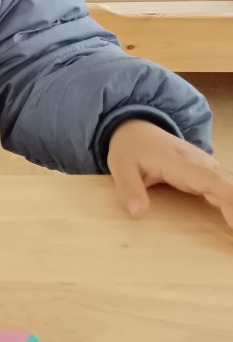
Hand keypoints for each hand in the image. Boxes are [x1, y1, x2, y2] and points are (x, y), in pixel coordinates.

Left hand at [107, 119, 232, 227]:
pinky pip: (225, 186)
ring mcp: (205, 166)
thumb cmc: (130, 149)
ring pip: (229, 184)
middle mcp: (198, 163)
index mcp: (178, 163)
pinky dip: (232, 200)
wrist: (136, 129)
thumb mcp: (120, 166)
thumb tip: (137, 212)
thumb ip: (129, 188)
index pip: (208, 178)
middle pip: (226, 184)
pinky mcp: (206, 171)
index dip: (227, 192)